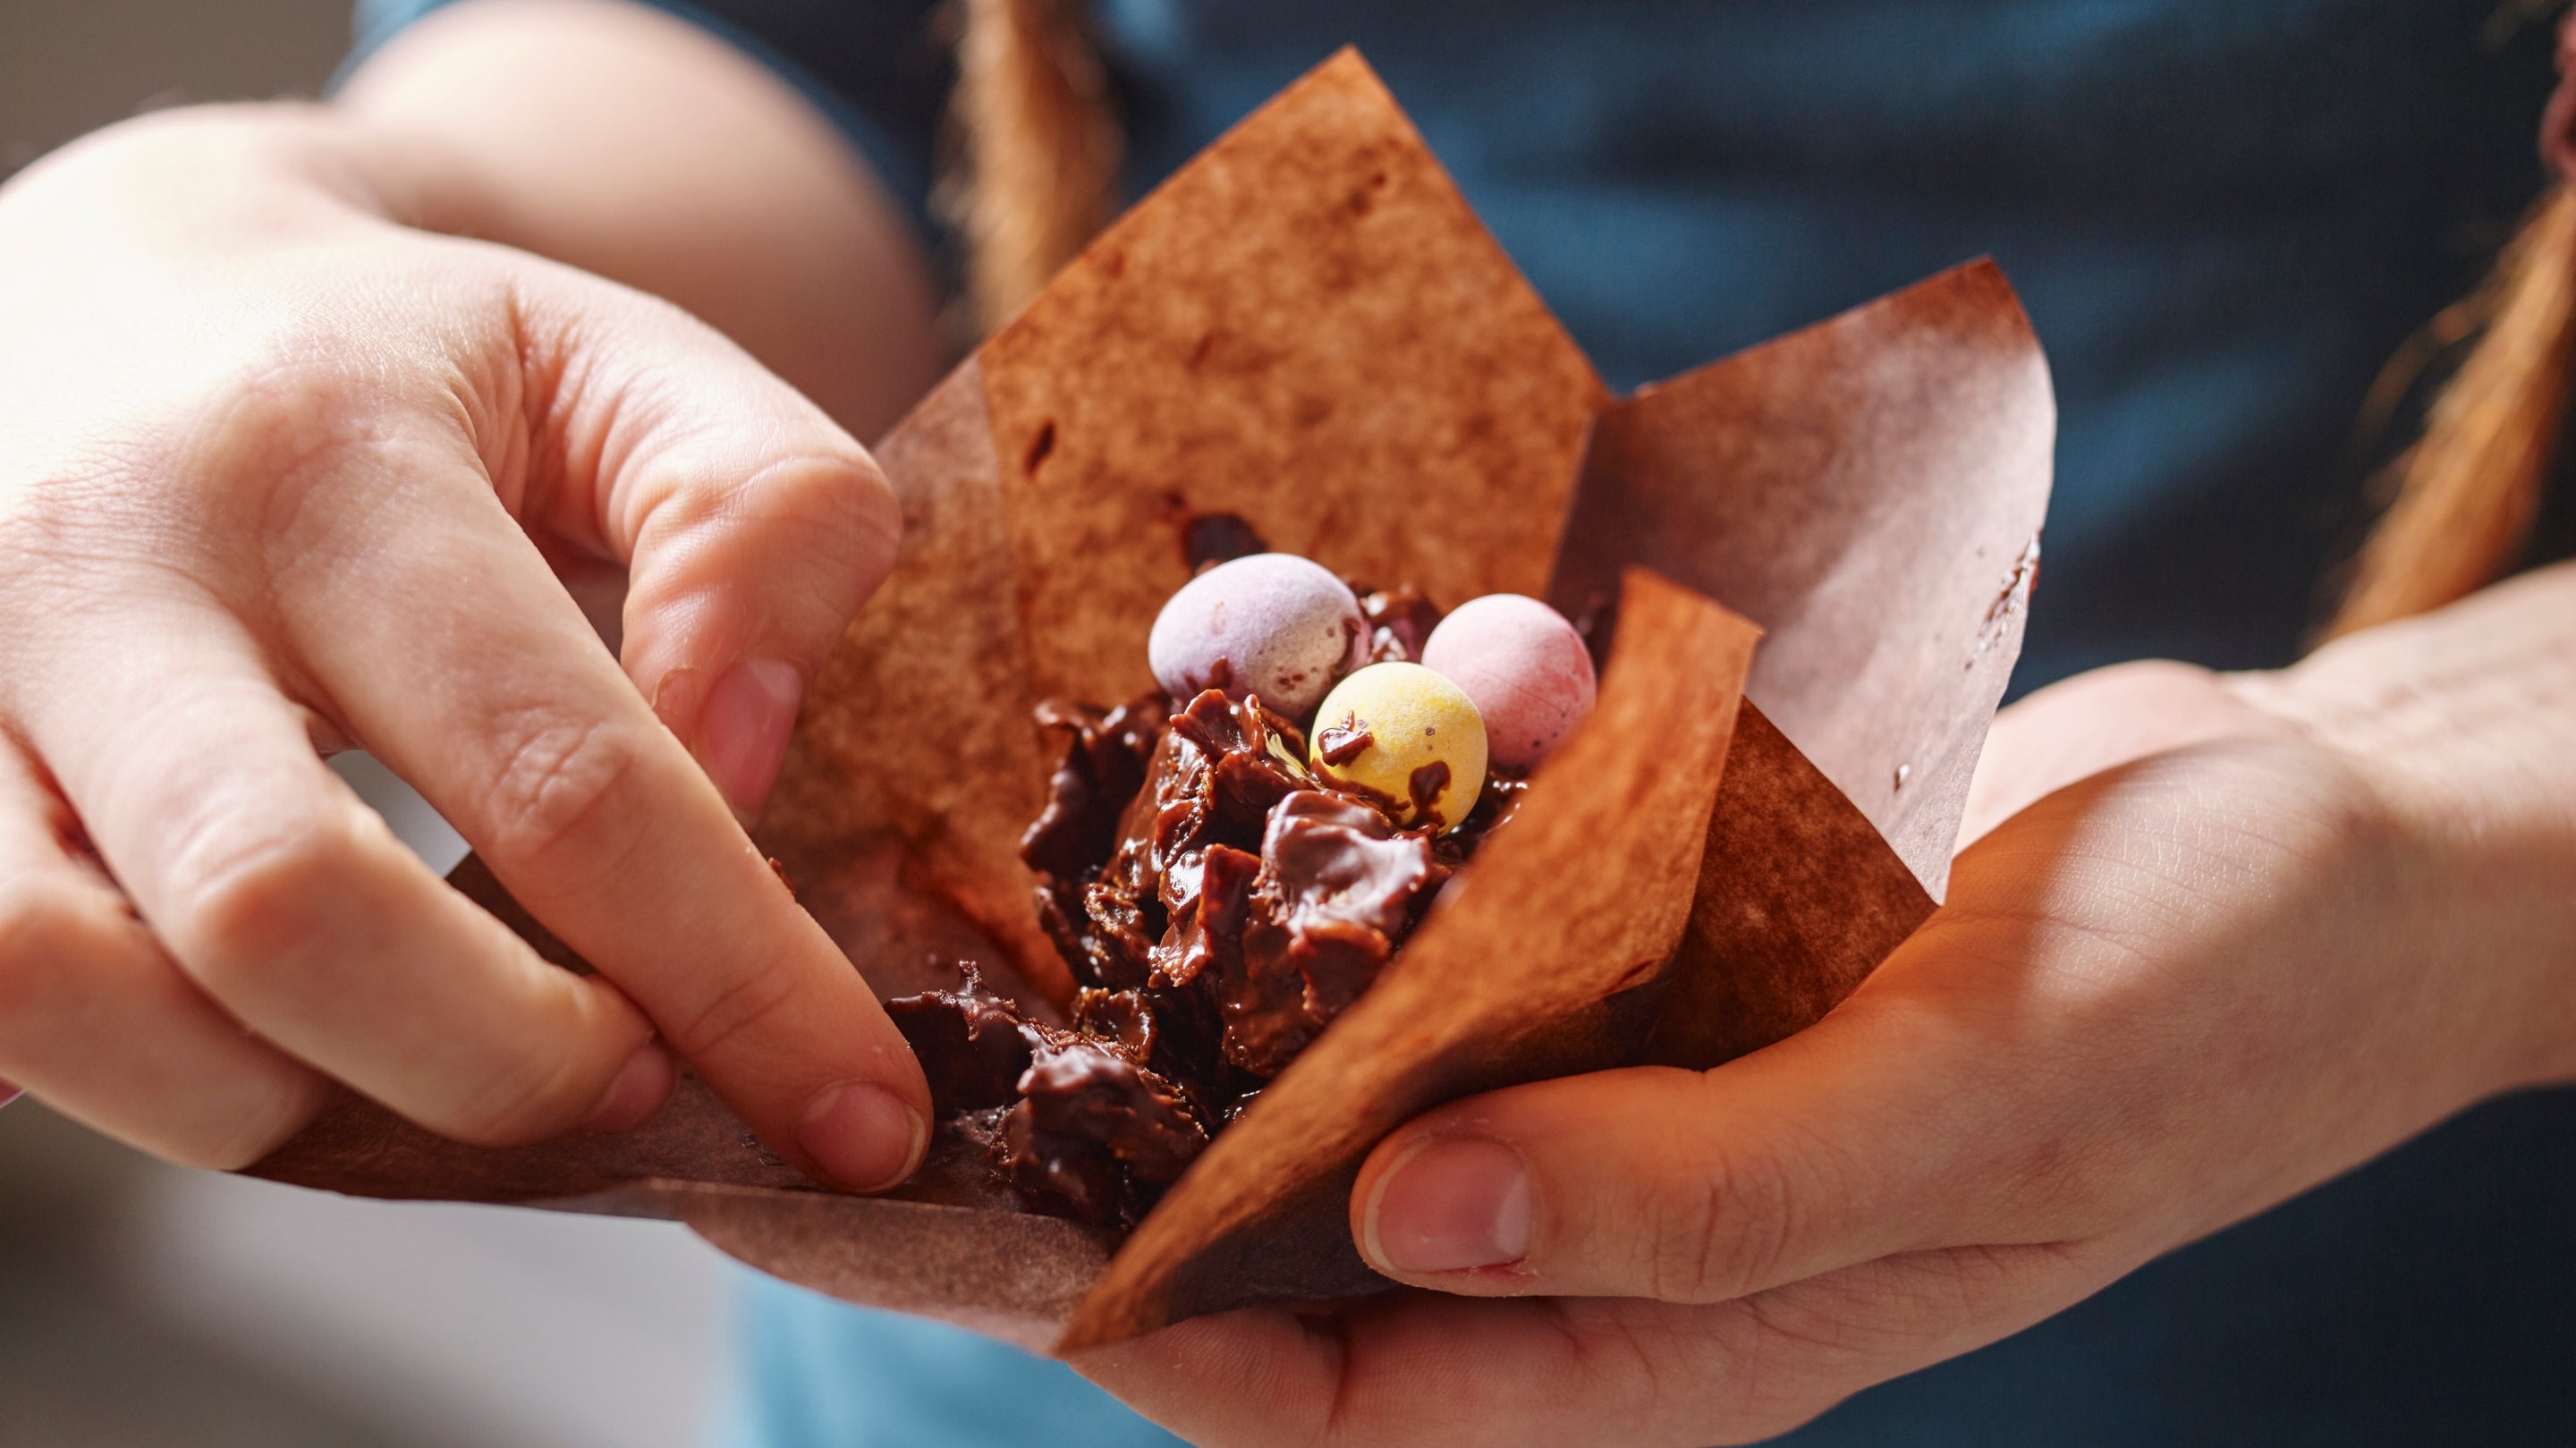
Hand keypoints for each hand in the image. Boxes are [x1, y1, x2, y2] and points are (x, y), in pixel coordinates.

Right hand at [0, 107, 931, 1187]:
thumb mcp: (627, 360)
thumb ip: (759, 515)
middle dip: (501, 1067)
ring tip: (438, 1063)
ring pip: (55, 990)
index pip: (565, 774)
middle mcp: (96, 564)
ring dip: (287, 1105)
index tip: (859, 1116)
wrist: (103, 285)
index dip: (737, 980)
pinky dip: (135, 1076)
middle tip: (629, 1073)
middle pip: (279, 913)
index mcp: (330, 457)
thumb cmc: (405, 363)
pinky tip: (273, 1042)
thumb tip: (734, 762)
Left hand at [1081, 574, 2575, 1444]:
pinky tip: (1297, 771)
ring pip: (1395, 1073)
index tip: (1023, 1231)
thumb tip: (1402, 1227)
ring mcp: (1655, 1067)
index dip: (1183, 1339)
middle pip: (1341, 1238)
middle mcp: (1642, 1214)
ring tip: (1100, 891)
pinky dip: (1394, 876)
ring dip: (1256, 1005)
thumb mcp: (1974, 1119)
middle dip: (1167, 1162)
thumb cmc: (2198, 1009)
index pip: (1376, 1398)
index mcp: (1699, 1331)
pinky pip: (1495, 936)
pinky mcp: (1682, 939)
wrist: (2337, 849)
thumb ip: (1703, 1198)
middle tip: (1010, 1038)